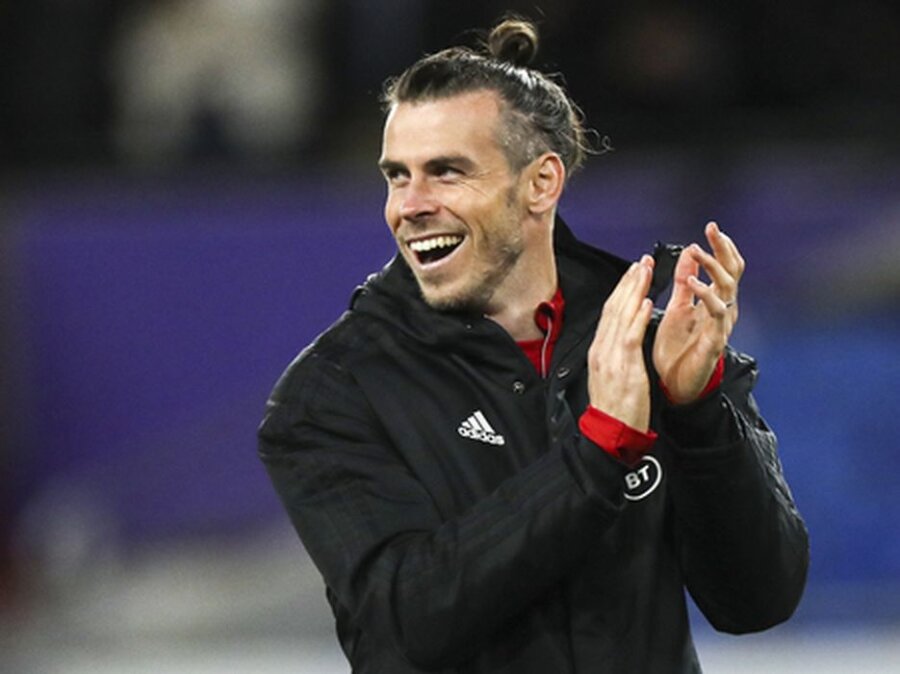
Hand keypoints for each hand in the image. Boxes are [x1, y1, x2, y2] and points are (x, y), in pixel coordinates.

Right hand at [587, 255, 654, 430]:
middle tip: (642, 261)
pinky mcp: (624, 366)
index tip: (633, 273)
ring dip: (635, 290)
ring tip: (646, 270)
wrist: (610, 432)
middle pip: (614, 307)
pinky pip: (631, 335)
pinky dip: (638, 316)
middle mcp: (602, 349)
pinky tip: (647, 301)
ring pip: (621, 315)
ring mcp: (611, 356)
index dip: (622, 290)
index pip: (609, 313)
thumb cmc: (615, 408)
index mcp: (599, 350)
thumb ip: (614, 354)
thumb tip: (622, 337)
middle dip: (629, 282)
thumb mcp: (610, 376)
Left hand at [653, 222, 744, 403]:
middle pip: (733, 272)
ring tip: (695, 251)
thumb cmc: (677, 348)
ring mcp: (721, 325)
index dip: (721, 247)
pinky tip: (692, 285)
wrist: (673, 385)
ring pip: (728, 289)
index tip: (711, 226)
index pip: (725, 267)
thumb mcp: (676, 306)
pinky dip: (705, 295)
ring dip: (712, 267)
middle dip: (723, 249)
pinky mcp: (715, 341)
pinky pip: (716, 314)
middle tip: (712, 230)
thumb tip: (688, 250)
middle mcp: (723, 310)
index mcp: (714, 301)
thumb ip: (684, 281)